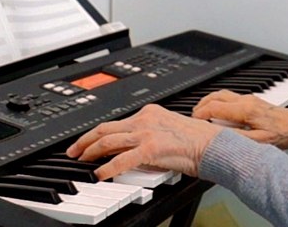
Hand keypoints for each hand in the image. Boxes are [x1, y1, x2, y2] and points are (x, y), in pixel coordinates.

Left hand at [66, 104, 222, 179]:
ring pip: (108, 140)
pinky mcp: (151, 148)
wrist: (213, 145)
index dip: (98, 132)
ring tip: (81, 161)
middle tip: (74, 151)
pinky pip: (121, 159)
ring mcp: (147, 132)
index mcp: (151, 112)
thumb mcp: (168, 130)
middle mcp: (146, 119)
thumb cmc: (198, 141)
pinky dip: (106, 167)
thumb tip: (130, 148)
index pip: (117, 121)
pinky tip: (99, 174)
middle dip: (85, 140)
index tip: (88, 141)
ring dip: (90, 152)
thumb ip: (148, 135)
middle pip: (106, 127)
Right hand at [192, 90, 287, 148]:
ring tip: (202, 113)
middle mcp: (246, 101)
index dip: (201, 114)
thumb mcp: (259, 142)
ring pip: (222, 94)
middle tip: (194, 117)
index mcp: (246, 110)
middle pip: (216, 96)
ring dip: (209, 102)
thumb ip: (238, 139)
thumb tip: (220, 138)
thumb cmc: (282, 134)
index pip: (215, 108)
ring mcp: (249, 99)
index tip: (194, 122)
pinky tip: (217, 112)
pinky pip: (230, 97)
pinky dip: (218, 102)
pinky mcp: (252, 100)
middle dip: (201, 105)